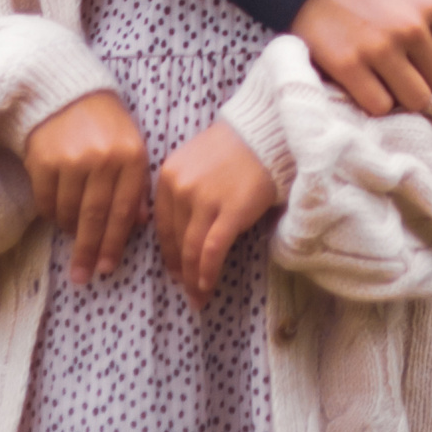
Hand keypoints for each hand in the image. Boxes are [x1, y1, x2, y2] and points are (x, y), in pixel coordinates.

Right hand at [23, 90, 149, 285]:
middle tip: (83, 277)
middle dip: (89, 251)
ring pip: (69, 212)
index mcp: (132, 158)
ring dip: (71, 231)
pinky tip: (59, 217)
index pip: (124, 210)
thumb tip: (140, 224)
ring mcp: (71, 160)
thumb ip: (137, 185)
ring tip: (74, 238)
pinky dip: (52, 215)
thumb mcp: (133, 149)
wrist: (70, 96)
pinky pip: (47, 202)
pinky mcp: (43, 160)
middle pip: (95, 217)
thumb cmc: (108, 128)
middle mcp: (103, 160)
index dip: (114, 242)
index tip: (106, 268)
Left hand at [157, 120, 279, 308]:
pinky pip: (213, 250)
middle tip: (186, 289)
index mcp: (168, 176)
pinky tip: (208, 285)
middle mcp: (181, 188)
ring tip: (198, 296)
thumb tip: (182, 232)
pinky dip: (208, 272)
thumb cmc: (235, 148)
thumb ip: (182, 189)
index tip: (175, 271)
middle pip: (177, 240)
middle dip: (181, 270)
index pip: (164, 225)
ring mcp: (205, 200)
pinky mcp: (231, 211)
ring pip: (192, 249)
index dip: (169, 253)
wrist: (267, 134)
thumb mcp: (195, 162)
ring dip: (194, 278)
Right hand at [290, 0, 431, 116]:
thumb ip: (426, 21)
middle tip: (400, 79)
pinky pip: (379, 106)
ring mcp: (380, 48)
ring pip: (414, 100)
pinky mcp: (348, 66)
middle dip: (421, 84)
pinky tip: (364, 88)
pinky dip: (374, 103)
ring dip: (400, 98)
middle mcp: (410, 27)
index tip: (417, 63)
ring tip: (384, 86)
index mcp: (430, 4)